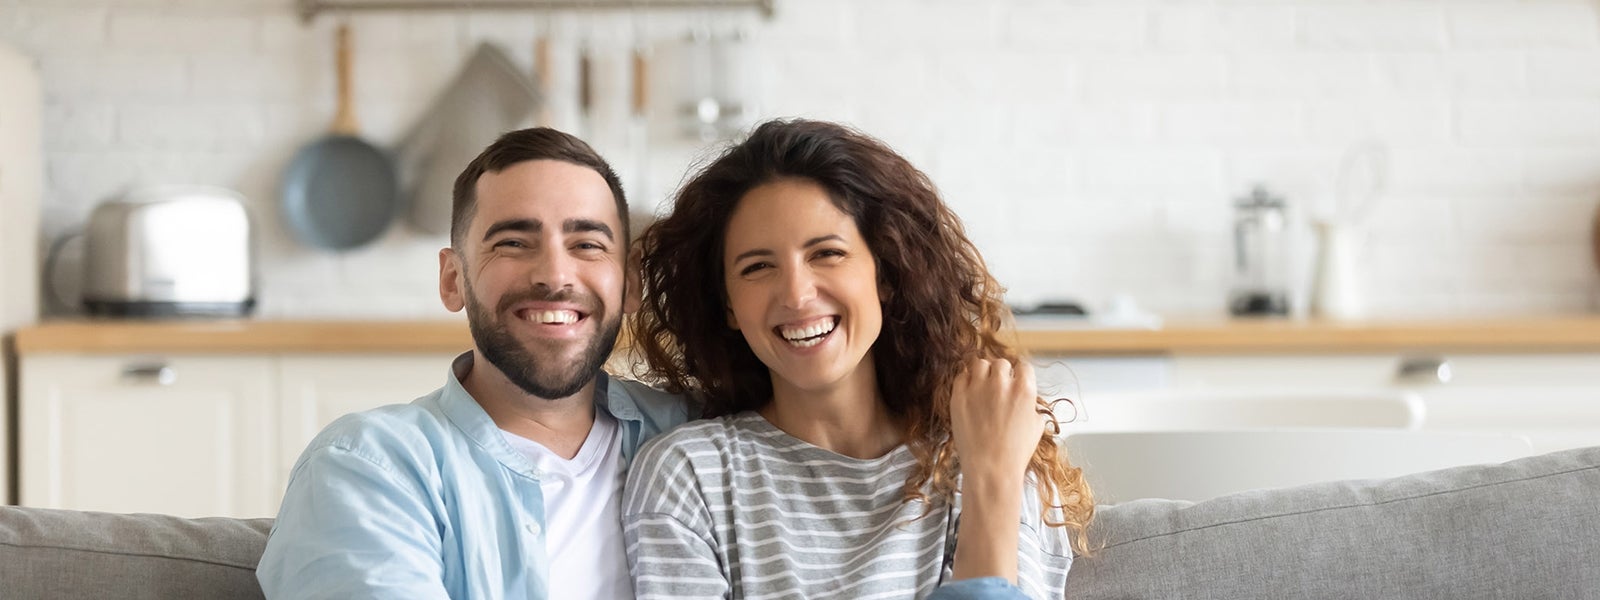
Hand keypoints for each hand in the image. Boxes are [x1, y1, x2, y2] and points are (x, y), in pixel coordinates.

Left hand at [947, 358, 1041, 582]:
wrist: (990, 468)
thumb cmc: (1015, 452)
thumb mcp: (1036, 428)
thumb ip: (1033, 407)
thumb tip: (1029, 402)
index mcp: (1024, 389)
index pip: (1023, 367)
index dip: (1019, 375)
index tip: (1015, 382)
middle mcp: (1001, 383)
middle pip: (1000, 363)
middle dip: (1000, 373)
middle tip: (997, 387)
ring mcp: (977, 388)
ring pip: (979, 363)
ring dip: (982, 372)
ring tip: (981, 385)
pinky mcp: (958, 396)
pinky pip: (961, 376)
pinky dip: (965, 381)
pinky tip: (969, 392)